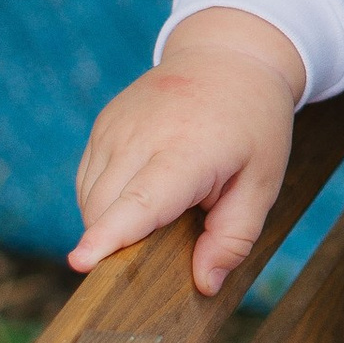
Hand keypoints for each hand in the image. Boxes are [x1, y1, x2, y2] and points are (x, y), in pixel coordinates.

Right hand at [69, 9, 304, 296]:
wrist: (228, 57)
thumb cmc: (252, 126)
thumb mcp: (262, 183)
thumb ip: (233, 238)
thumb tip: (204, 285)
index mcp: (187, 151)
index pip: (141, 201)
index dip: (111, 236)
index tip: (81, 262)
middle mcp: (140, 136)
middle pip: (108, 211)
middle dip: (126, 243)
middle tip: (176, 231)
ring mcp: (114, 128)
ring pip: (91, 200)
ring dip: (116, 221)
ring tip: (170, 199)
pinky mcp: (101, 126)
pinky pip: (89, 182)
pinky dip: (109, 200)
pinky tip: (146, 187)